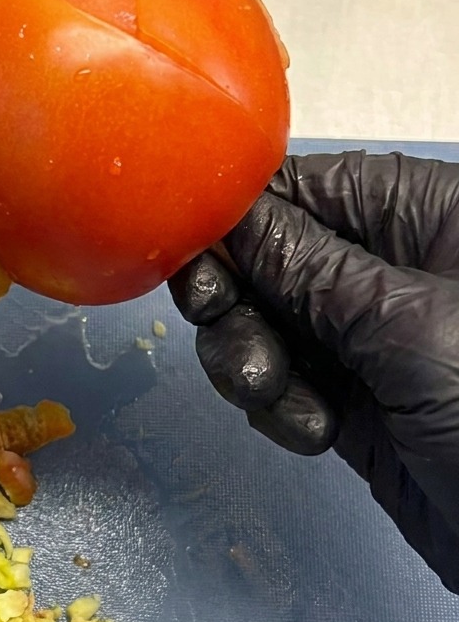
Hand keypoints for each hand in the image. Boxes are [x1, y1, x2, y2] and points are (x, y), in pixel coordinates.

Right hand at [169, 151, 458, 592]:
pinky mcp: (350, 398)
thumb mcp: (408, 329)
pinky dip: (280, 408)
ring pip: (261, 324)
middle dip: (238, 302)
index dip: (239, 219)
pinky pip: (279, 382)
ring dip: (252, 363)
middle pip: (267, 258)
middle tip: (228, 333)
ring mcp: (366, 337)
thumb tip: (231, 221)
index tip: (197, 261)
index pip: (303, 188)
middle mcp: (388, 268)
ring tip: (284, 402)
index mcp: (424, 217)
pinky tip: (319, 433)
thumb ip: (308, 270)